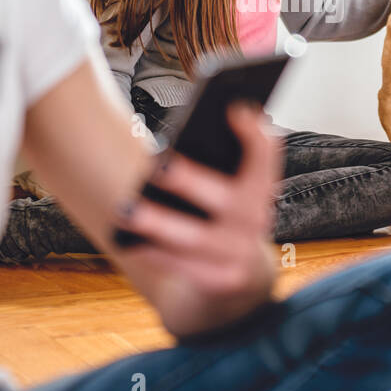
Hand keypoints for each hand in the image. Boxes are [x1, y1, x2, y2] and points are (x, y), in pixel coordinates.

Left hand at [109, 102, 282, 331]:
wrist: (243, 282)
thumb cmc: (224, 219)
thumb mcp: (231, 192)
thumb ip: (216, 167)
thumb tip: (169, 150)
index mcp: (262, 190)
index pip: (267, 156)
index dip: (255, 134)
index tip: (235, 108)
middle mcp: (257, 223)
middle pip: (228, 201)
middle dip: (192, 182)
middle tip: (158, 166)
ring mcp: (239, 256)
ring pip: (195, 238)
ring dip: (158, 223)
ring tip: (124, 209)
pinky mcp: (219, 282)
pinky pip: (181, 267)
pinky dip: (153, 253)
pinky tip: (129, 242)